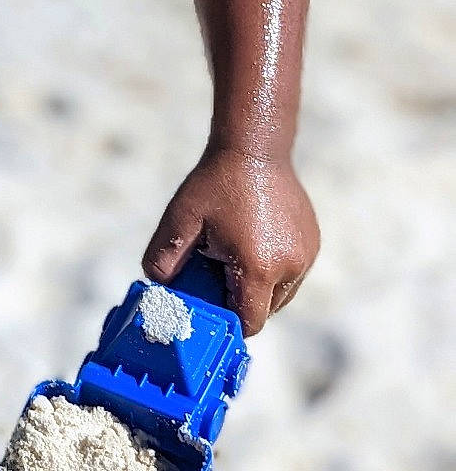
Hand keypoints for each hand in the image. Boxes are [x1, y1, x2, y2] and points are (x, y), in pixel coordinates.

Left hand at [143, 147, 318, 335]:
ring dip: (259, 287)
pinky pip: (292, 273)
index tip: (209, 307)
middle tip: (216, 274)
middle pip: (265, 310)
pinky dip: (274, 269)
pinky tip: (251, 242)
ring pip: (281, 294)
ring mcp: (306, 255)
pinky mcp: (312, 243)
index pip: (249, 322)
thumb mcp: (180, 221)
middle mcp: (290, 267)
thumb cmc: (215, 184)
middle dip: (241, 302)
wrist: (254, 149)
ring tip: (234, 255)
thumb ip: (163, 259)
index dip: (228, 322)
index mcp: (259, 269)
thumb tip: (159, 287)